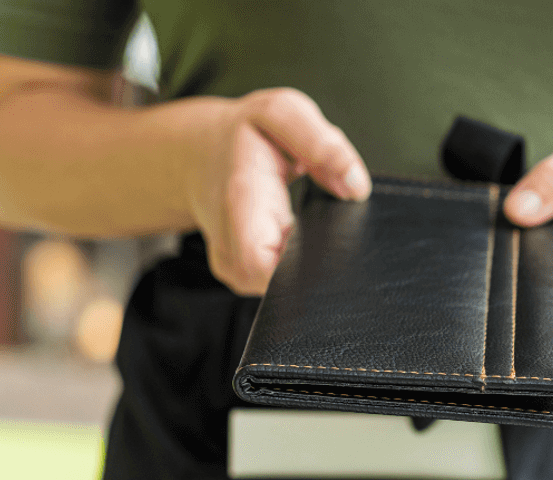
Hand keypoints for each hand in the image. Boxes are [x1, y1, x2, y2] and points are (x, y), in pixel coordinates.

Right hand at [184, 88, 370, 295]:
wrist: (196, 154)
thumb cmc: (243, 135)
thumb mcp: (281, 114)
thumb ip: (322, 143)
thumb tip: (356, 186)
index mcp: (240, 203)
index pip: (261, 265)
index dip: (301, 270)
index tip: (333, 249)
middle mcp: (229, 245)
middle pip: (279, 289)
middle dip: (316, 269)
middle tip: (334, 233)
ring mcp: (233, 267)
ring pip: (281, 292)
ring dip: (308, 267)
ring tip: (313, 229)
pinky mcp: (242, 276)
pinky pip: (277, 286)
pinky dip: (298, 267)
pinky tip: (301, 240)